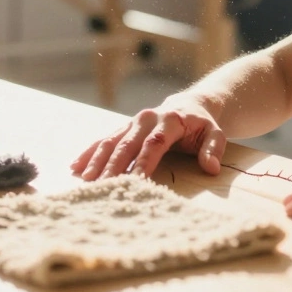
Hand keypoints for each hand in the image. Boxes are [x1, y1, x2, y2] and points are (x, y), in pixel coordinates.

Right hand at [70, 101, 225, 179]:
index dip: (144, 162)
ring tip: (85, 181)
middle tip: (102, 187)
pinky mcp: (124, 128)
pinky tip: (76, 168)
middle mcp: (148, 118)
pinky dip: (90, 153)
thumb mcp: (216, 133)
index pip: (154, 143)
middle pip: (128, 144)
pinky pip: (104, 139)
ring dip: (97, 161)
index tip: (135, 182)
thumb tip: (211, 168)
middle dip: (114, 166)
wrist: (190, 105)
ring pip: (111, 141)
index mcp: (170, 120)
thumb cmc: (203, 124)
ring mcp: (133, 122)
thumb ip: (214, 149)